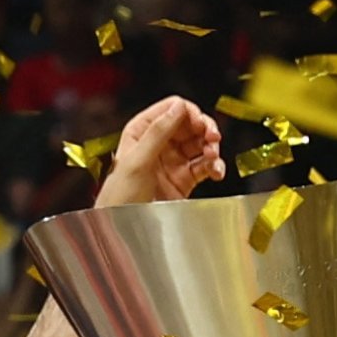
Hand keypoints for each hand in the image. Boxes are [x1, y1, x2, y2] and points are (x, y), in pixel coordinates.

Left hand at [96, 97, 223, 209]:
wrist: (122, 229)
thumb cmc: (120, 196)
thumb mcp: (137, 161)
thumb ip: (159, 132)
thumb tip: (179, 107)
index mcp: (142, 131)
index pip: (171, 109)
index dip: (189, 113)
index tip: (200, 124)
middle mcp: (159, 143)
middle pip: (190, 125)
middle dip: (205, 130)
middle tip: (213, 139)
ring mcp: (173, 161)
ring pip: (200, 144)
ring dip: (212, 148)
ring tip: (213, 158)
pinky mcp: (184, 180)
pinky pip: (204, 166)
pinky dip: (214, 167)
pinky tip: (216, 172)